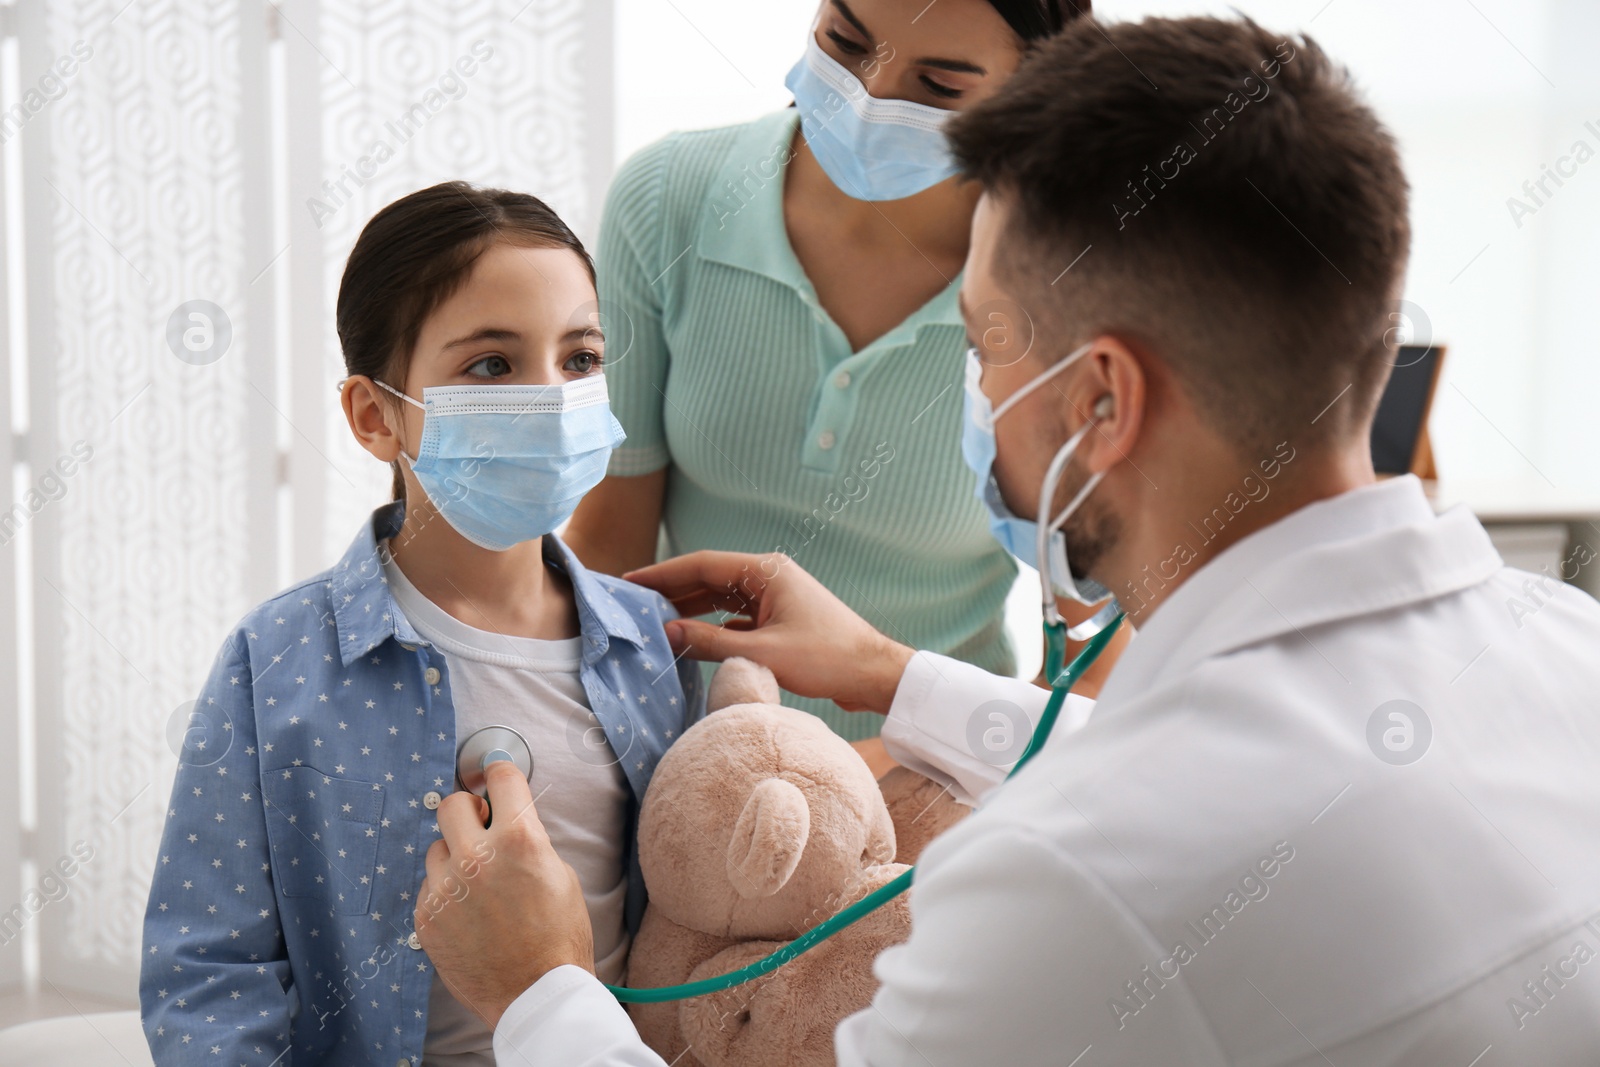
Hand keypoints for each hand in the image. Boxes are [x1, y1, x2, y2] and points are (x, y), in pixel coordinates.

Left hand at [415, 760, 593, 1030]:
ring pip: (437, 847)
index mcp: (519, 840)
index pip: (500, 776)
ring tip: (478, 886)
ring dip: (454, 857)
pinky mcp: (427, 916)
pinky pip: (429, 887)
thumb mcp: (560, 875)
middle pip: (452, 803)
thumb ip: (528, 841)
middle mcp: (477, 858)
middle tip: (481, 827)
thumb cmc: (559, 937)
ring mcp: (446, 889)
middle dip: (469, 811)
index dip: (499, 772)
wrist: (535, 994)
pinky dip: (445, 893)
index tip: (496, 775)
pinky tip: (469, 915)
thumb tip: (505, 820)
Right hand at [624, 550, 914, 713]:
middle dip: (671, 591)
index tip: (629, 582)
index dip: (662, 574)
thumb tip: (666, 632)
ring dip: (690, 611)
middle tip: (633, 603)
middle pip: (708, 579)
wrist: (873, 674)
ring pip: (721, 600)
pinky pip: (736, 619)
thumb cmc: (827, 658)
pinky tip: (691, 641)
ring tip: (653, 622)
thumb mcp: (762, 653)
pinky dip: (712, 628)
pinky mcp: (780, 622)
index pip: (701, 565)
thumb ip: (710, 642)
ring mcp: (775, 599)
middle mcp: (769, 578)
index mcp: (766, 571)